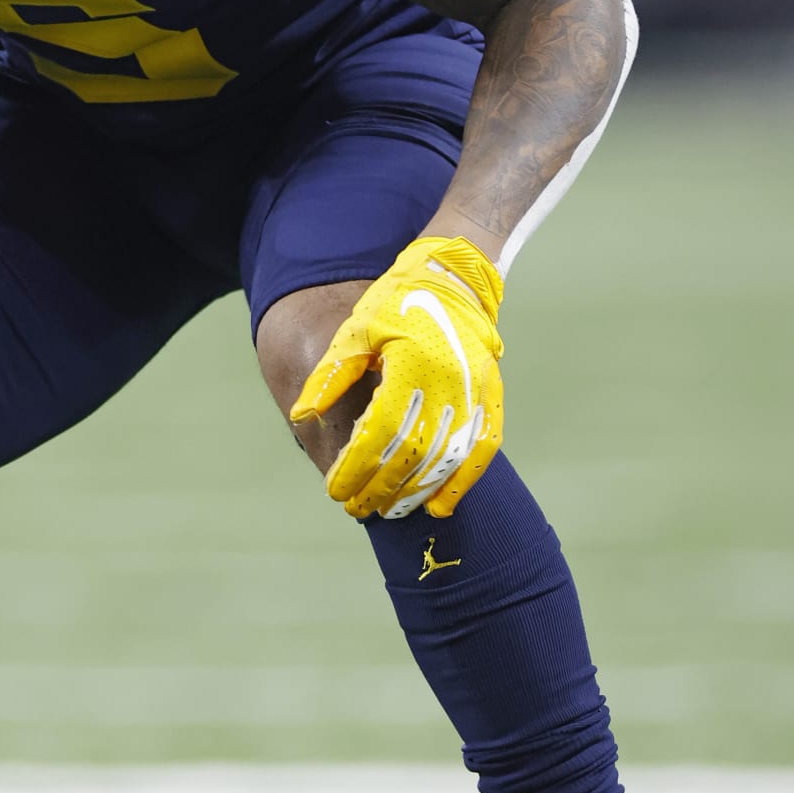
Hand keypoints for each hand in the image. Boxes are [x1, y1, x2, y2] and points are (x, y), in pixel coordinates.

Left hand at [291, 234, 503, 521]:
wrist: (453, 280)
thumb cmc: (396, 305)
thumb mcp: (356, 332)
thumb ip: (331, 375)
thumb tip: (302, 414)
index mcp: (409, 365)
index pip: (379, 433)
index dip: (356, 468)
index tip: (336, 491)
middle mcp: (447, 383)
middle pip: (411, 453)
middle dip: (381, 488)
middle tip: (357, 509)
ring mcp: (474, 393)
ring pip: (446, 459)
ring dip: (416, 492)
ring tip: (390, 512)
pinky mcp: (491, 398)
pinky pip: (482, 449)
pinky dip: (463, 482)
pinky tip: (440, 506)